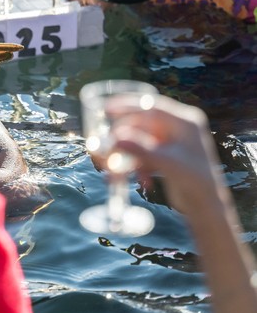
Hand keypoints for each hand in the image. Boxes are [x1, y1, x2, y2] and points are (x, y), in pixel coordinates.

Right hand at [111, 96, 223, 216]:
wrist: (206, 206)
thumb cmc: (195, 182)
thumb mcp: (167, 163)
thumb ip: (141, 149)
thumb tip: (116, 139)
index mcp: (185, 121)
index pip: (152, 106)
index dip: (128, 106)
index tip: (106, 109)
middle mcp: (177, 127)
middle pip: (141, 124)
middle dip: (123, 139)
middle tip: (107, 149)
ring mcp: (170, 141)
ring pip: (138, 140)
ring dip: (127, 157)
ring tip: (117, 174)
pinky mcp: (164, 154)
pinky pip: (142, 153)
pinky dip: (137, 166)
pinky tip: (143, 181)